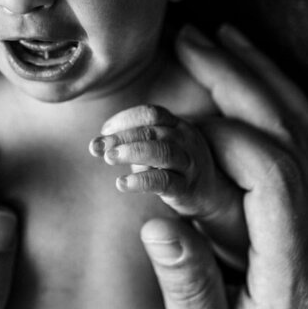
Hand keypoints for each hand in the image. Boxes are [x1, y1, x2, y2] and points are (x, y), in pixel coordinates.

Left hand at [90, 104, 246, 266]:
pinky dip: (140, 181)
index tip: (104, 130)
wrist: (210, 194)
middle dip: (122, 136)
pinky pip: (163, 181)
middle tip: (97, 146)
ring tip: (108, 158)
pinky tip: (121, 183)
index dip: (126, 119)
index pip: (152, 113)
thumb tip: (97, 144)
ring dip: (131, 152)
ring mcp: (188, 164)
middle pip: (153, 130)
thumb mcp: (156, 149)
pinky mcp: (186, 188)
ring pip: (162, 151)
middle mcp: (185, 140)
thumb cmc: (173, 166)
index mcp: (177, 125)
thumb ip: (132, 143)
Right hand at [138, 24, 307, 308]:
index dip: (223, 135)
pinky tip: (260, 81)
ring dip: (266, 80)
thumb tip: (156, 221)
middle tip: (192, 39)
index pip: (273, 179)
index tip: (172, 117)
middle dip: (241, 80)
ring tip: (223, 39)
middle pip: (295, 138)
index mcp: (300, 280)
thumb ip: (188, 290)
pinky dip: (288, 105)